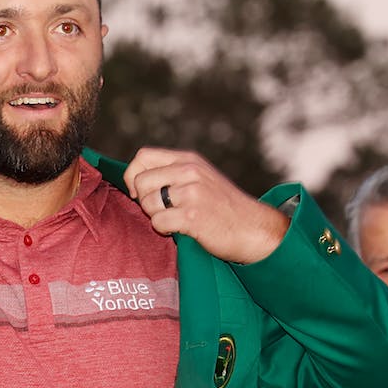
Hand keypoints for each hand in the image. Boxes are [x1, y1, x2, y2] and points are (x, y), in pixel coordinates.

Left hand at [125, 148, 288, 263]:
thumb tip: (134, 180)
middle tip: (161, 211)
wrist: (254, 228)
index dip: (133, 176)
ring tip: (175, 220)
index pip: (143, 156)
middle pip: (140, 181)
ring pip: (147, 203)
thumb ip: (173, 174)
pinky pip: (158, 222)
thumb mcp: (201, 178)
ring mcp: (192, 193)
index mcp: (189, 160)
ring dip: (155, 217)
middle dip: (143, 201)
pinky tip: (181, 230)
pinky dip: (165, 230)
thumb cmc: (223, 208)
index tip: (139, 193)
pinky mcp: (193, 216)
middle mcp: (190, 171)